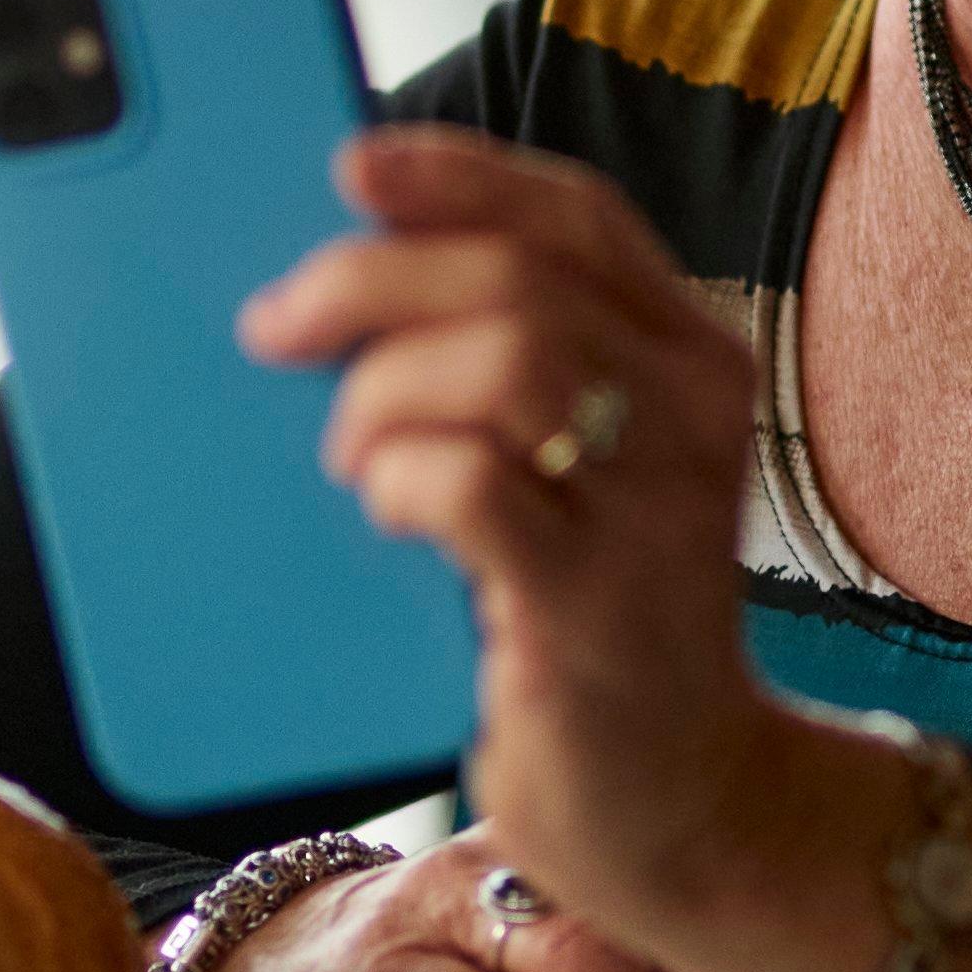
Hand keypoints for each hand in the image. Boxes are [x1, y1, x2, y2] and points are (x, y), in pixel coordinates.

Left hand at [244, 128, 913, 971]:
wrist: (677, 807)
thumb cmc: (588, 628)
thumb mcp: (569, 477)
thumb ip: (496, 379)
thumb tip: (335, 288)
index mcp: (687, 357)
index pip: (580, 216)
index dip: (459, 173)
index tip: (350, 164)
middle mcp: (696, 411)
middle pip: (523, 274)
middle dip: (370, 279)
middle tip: (275, 329)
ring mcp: (659, 508)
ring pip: (510, 357)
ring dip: (386, 391)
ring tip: (352, 459)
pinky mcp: (601, 606)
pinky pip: (479, 486)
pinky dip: (403, 480)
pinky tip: (387, 515)